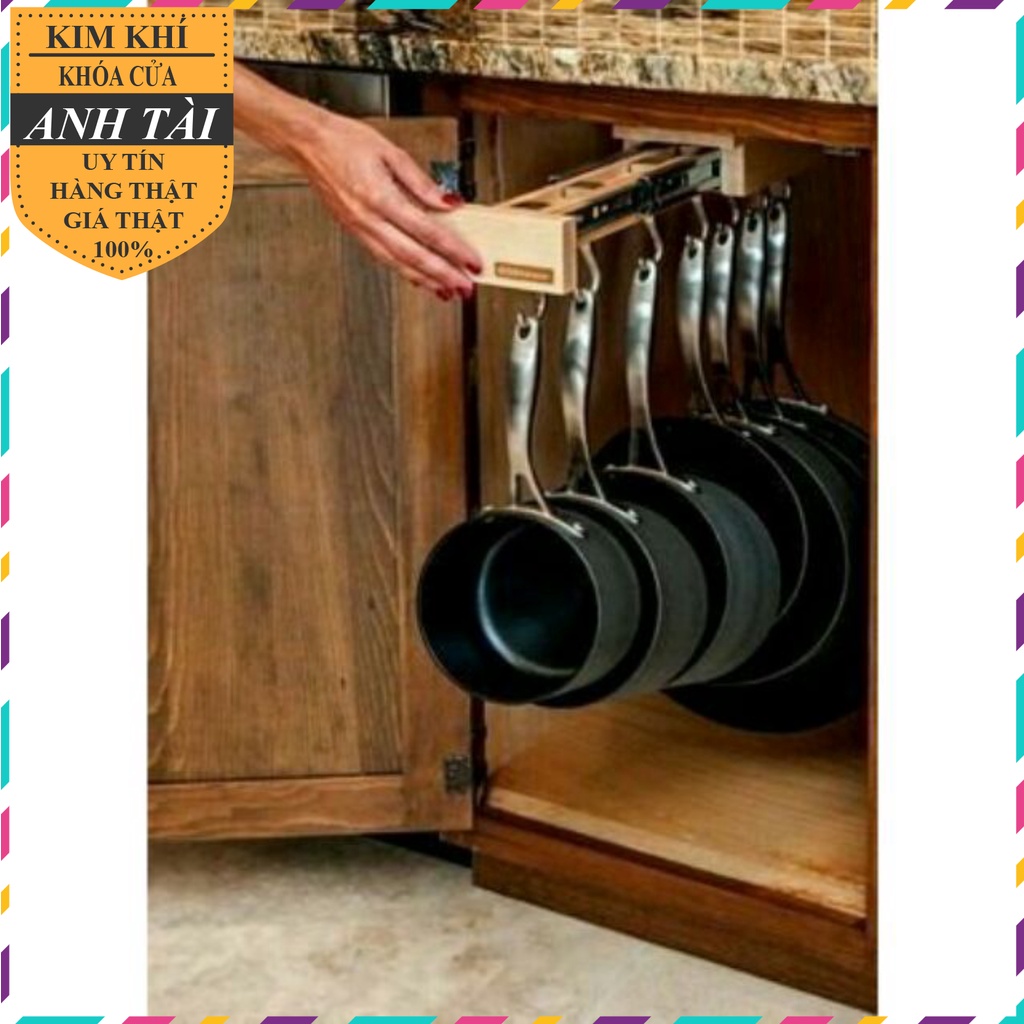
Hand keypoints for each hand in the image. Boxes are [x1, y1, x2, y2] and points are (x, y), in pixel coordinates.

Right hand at [294, 108, 480, 299]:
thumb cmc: (343, 141)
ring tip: (447, 291)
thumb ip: (422, 182)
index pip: (427, 231)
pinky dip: (404, 271)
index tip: (471, 261)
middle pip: (413, 256)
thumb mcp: (391, 152)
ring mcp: (359, 229)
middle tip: (465, 288)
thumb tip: (448, 203)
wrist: (308, 143)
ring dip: (425, 281)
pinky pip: (383, 258)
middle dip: (443, 276)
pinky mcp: (354, 232)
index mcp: (380, 197)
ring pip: (397, 264)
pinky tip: (418, 277)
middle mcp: (368, 219)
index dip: (453, 250)